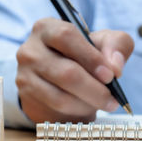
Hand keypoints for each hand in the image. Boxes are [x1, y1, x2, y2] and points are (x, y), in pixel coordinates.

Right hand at [15, 17, 133, 122]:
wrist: (58, 77)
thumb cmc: (82, 54)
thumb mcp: (103, 42)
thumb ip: (116, 44)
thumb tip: (115, 66)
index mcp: (47, 28)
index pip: (66, 36)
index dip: (90, 57)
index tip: (110, 75)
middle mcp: (30, 49)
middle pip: (65, 72)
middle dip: (94, 89)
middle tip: (112, 98)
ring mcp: (24, 74)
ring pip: (60, 96)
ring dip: (87, 104)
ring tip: (101, 103)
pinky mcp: (25, 96)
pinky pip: (55, 110)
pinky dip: (75, 112)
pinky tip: (84, 107)